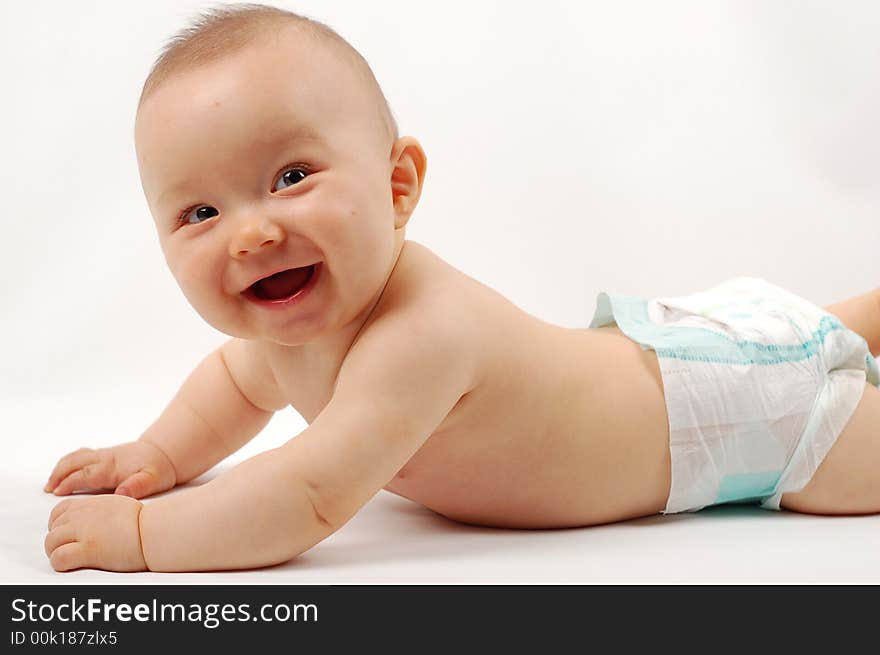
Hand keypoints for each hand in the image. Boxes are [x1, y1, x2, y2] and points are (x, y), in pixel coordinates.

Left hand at [44, 495, 147, 571]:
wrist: (153, 530)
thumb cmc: (144, 521)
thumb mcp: (118, 505)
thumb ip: (99, 511)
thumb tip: (94, 520)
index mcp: (90, 504)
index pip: (59, 511)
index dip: (58, 525)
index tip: (65, 533)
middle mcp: (82, 515)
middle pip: (53, 528)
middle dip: (57, 540)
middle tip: (68, 549)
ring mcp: (83, 532)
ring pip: (51, 542)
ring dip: (56, 552)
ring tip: (69, 559)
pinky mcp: (87, 550)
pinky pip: (58, 558)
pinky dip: (60, 563)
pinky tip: (70, 565)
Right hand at [45, 441, 176, 498]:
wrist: (166, 453)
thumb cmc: (159, 469)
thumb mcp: (154, 480)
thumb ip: (138, 486)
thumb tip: (122, 492)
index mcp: (112, 466)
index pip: (85, 474)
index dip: (69, 483)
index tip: (56, 492)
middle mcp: (105, 458)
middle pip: (74, 462)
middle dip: (58, 474)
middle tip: (48, 489)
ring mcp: (104, 455)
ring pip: (76, 457)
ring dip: (60, 468)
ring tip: (50, 484)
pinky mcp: (105, 455)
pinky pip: (81, 455)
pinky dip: (68, 463)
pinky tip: (65, 473)